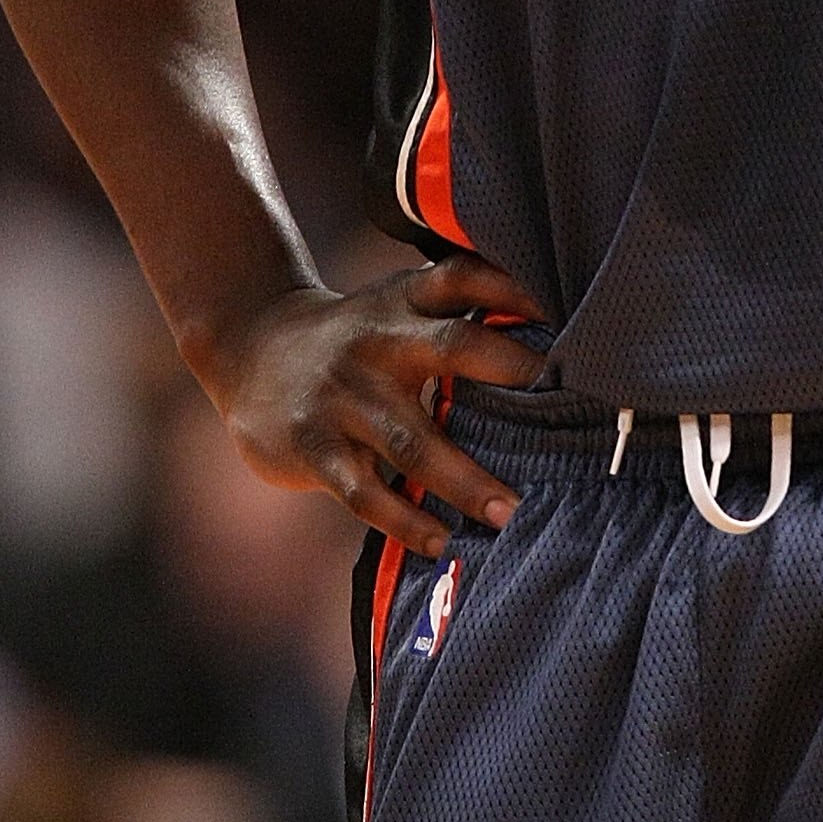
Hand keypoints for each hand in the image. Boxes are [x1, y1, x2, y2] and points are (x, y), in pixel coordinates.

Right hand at [200, 255, 547, 553]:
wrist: (251, 348)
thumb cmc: (357, 334)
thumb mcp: (397, 306)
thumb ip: (457, 318)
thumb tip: (552, 350)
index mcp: (406, 300)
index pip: (466, 278)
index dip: (517, 290)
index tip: (571, 315)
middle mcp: (380, 340)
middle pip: (455, 346)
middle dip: (512, 374)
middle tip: (567, 410)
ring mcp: (344, 394)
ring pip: (414, 441)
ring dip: (466, 481)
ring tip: (510, 515)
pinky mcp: (314, 445)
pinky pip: (365, 492)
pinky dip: (405, 521)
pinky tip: (440, 543)